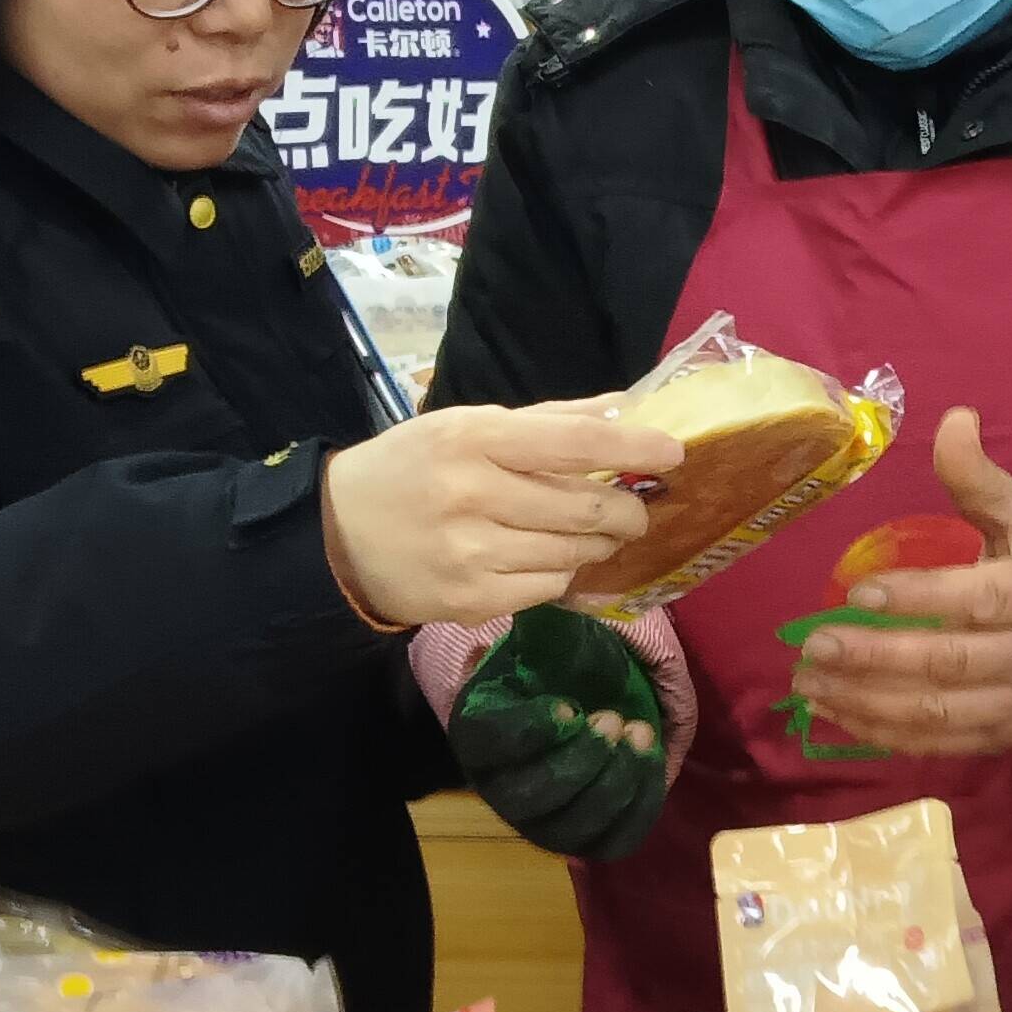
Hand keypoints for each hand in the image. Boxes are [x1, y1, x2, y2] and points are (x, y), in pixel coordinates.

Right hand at [320, 400, 683, 628]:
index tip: (673, 453)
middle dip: (626, 511)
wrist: (338, 537)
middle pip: (583, 508)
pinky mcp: (470, 601)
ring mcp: (471, 554)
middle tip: (635, 511)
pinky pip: (547, 587)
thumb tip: (626, 409)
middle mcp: (472, 494)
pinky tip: (545, 559)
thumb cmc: (412, 469)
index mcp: (473, 438)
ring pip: (572, 553)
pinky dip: (561, 572)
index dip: (632, 449)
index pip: (574, 442)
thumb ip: (548, 421)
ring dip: (597, 544)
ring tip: (591, 534)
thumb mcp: (466, 426)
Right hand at [448, 606, 669, 861]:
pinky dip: (640, 803)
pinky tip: (652, 758)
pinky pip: (614, 838)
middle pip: (536, 796)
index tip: (568, 706)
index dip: (530, 732)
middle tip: (615, 719)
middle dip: (582, 761)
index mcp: (480, 735)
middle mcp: (503, 787)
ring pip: (576, 825)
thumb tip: (540, 616)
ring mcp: (545, 819)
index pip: (493, 745)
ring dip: (615, 782)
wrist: (578, 687)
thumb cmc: (557, 660)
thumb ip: (538, 631)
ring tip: (640, 732)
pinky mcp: (587, 834)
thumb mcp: (542, 635)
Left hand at [791, 408, 1011, 756]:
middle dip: (877, 658)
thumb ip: (981, 477)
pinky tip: (835, 713)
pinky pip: (938, 745)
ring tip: (808, 683)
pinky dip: (883, 734)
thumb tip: (952, 418)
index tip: (857, 592)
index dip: (920, 598)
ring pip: (939, 714)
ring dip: (867, 702)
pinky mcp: (1003, 738)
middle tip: (813, 645)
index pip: (981, 600)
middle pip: (953, 663)